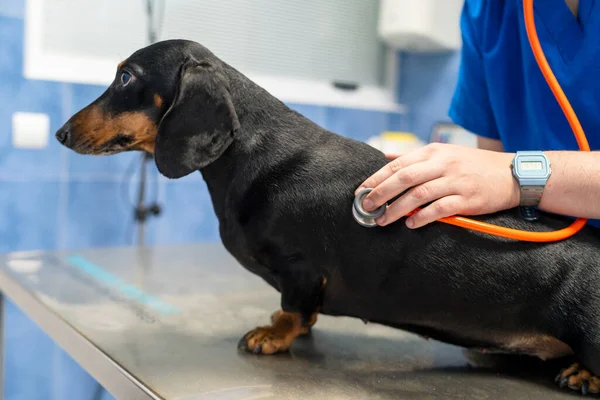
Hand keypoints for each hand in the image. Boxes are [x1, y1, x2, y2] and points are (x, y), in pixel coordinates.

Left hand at [355, 143, 519, 227]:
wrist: (513, 174)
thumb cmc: (474, 165)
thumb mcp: (445, 153)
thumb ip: (415, 157)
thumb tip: (386, 156)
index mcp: (434, 152)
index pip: (398, 163)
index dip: (377, 178)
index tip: (361, 191)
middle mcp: (443, 164)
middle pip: (404, 178)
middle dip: (381, 194)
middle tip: (366, 207)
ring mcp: (456, 181)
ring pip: (419, 194)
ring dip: (397, 209)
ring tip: (384, 220)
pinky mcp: (468, 198)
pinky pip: (440, 208)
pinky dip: (423, 216)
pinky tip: (411, 223)